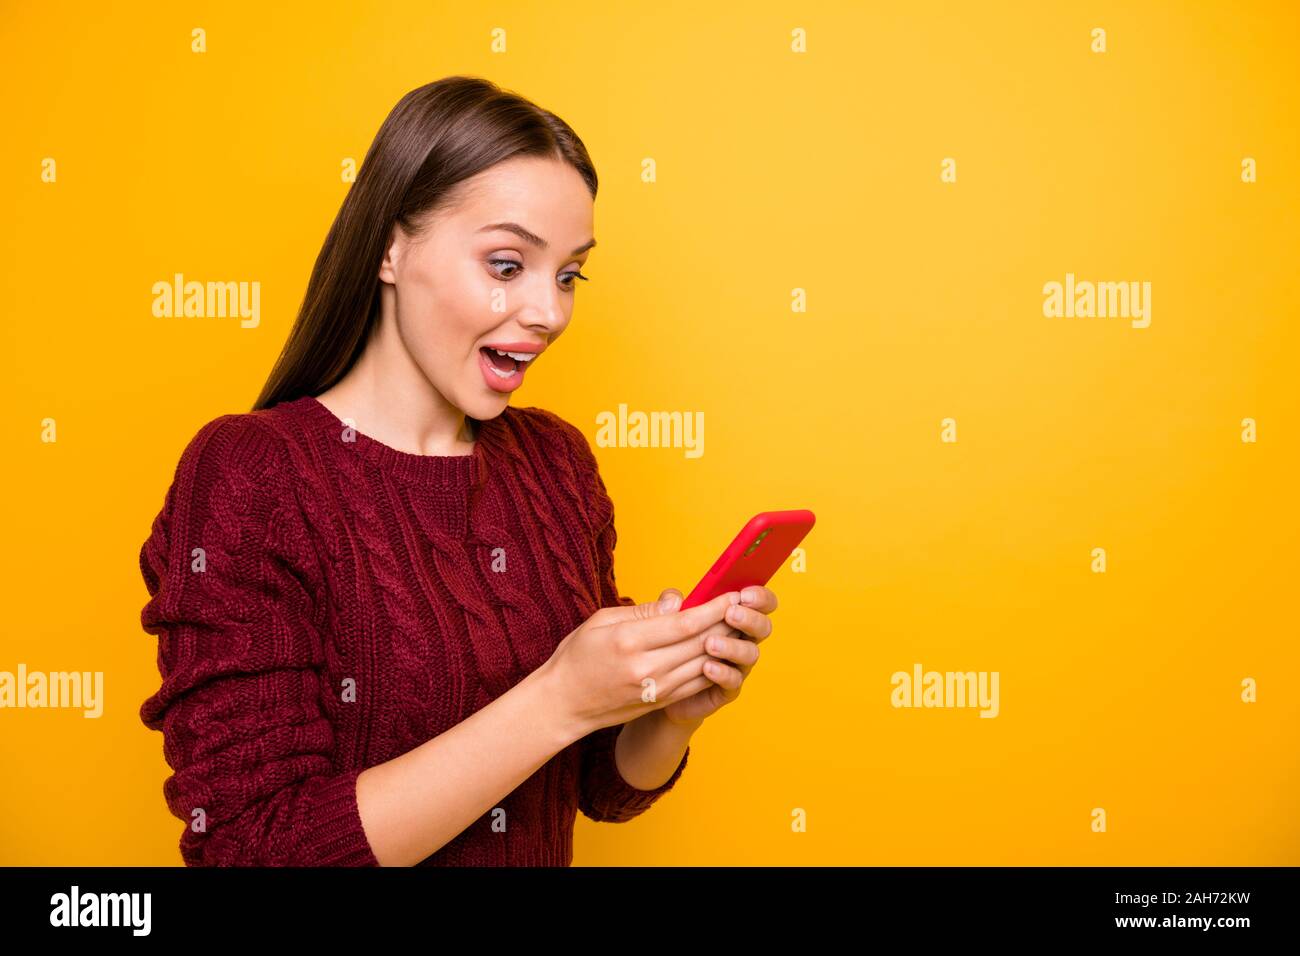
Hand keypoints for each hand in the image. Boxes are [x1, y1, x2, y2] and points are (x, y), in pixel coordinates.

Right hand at [542, 588, 737, 739]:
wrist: (563, 703)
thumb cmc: (578, 656)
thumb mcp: (601, 621)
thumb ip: (643, 611)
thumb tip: (677, 601)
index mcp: (630, 641)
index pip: (685, 623)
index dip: (714, 608)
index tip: (731, 594)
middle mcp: (646, 668)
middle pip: (700, 642)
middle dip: (726, 622)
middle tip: (745, 606)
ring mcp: (656, 689)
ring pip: (704, 663)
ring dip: (726, 644)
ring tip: (740, 626)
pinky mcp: (660, 703)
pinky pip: (697, 684)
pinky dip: (714, 666)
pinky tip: (723, 651)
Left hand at [656, 585, 776, 726]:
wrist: (658, 686)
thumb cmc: (666, 644)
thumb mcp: (661, 619)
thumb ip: (668, 606)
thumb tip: (673, 600)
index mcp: (733, 615)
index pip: (758, 602)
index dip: (758, 596)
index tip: (744, 593)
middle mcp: (741, 638)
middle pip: (762, 627)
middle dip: (750, 618)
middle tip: (731, 614)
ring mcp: (736, 664)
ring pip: (750, 653)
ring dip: (733, 646)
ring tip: (711, 643)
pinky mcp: (727, 688)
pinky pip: (734, 681)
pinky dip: (723, 672)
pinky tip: (708, 667)